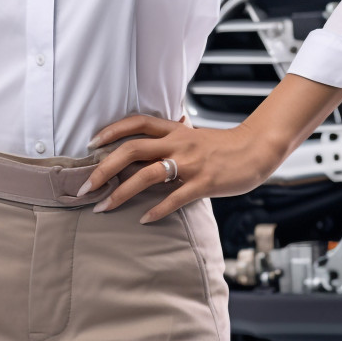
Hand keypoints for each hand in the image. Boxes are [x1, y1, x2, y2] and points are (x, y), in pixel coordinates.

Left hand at [79, 113, 285, 223]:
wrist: (255, 149)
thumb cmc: (221, 145)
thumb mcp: (192, 135)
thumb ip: (169, 137)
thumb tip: (144, 143)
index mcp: (174, 129)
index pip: (136, 123)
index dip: (111, 130)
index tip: (90, 144)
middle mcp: (178, 142)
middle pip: (132, 148)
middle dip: (104, 167)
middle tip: (86, 186)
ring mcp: (191, 162)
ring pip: (148, 174)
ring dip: (122, 192)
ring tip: (104, 207)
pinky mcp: (204, 182)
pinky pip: (176, 197)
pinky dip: (157, 209)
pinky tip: (144, 220)